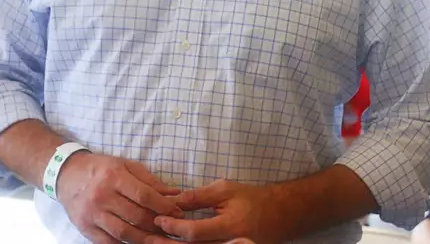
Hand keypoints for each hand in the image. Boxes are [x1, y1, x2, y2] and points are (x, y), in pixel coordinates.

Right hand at [56, 153, 182, 243]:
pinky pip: (109, 242)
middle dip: (157, 224)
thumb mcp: (125, 165)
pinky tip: (137, 242)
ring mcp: (92, 213)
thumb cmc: (101, 168)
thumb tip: (174, 193)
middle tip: (171, 227)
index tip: (178, 211)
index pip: (144, 195)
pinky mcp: (85, 227)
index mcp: (114, 176)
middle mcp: (102, 195)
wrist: (67, 174)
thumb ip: (150, 180)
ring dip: (145, 238)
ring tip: (158, 238)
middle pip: (136, 216)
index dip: (164, 206)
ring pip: (124, 233)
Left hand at [149, 180, 288, 243]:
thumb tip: (172, 201)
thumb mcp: (224, 190)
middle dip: (169, 243)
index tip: (158, 220)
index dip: (174, 228)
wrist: (280, 215)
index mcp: (230, 226)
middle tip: (149, 235)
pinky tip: (174, 243)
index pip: (195, 233)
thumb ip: (198, 197)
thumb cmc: (251, 198)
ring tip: (156, 240)